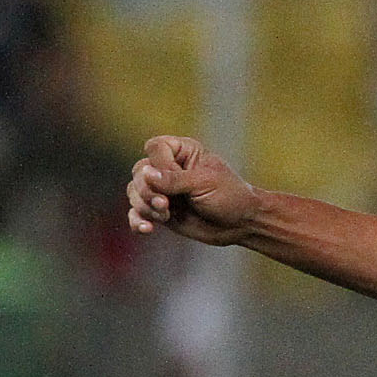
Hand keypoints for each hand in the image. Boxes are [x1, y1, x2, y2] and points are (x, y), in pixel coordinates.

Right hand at [127, 136, 262, 244]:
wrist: (241, 224)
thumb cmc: (230, 196)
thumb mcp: (205, 183)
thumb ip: (174, 179)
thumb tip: (146, 174)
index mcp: (183, 152)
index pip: (155, 148)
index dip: (160, 163)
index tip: (179, 178)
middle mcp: (167, 168)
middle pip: (139, 172)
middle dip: (148, 190)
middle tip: (165, 204)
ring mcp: (162, 190)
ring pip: (135, 192)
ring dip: (144, 206)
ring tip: (165, 216)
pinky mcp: (160, 211)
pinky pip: (137, 213)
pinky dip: (137, 221)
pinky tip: (147, 229)